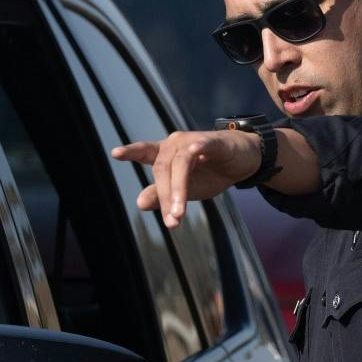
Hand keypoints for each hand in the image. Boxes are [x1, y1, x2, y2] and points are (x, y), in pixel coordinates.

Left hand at [113, 129, 262, 227]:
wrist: (245, 161)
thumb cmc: (213, 173)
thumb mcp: (187, 190)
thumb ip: (163, 196)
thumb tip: (139, 203)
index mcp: (167, 155)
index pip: (145, 152)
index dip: (131, 152)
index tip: (115, 154)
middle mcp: (176, 144)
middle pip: (162, 168)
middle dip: (163, 196)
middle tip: (170, 221)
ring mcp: (193, 140)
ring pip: (178, 164)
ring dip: (176, 190)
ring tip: (178, 214)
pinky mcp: (212, 140)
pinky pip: (199, 148)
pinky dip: (195, 157)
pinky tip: (193, 164)